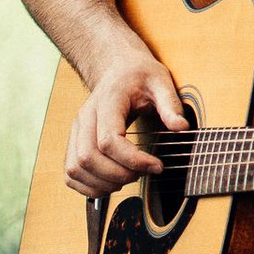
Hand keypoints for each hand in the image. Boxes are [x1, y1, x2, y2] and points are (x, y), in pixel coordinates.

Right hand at [64, 35, 186, 201]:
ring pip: (76, 167)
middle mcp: (85, 116)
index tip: (157, 165)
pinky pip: (71, 172)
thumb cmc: (139, 76)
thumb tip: (181, 128)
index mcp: (107, 101)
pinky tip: (110, 184)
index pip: (109, 140)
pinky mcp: (74, 142)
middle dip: (118, 175)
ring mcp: (76, 130)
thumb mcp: (161, 81)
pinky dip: (88, 185)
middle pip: (89, 157)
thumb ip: (171, 104)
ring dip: (102, 183)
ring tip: (128, 179)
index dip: (133, 160)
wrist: (119, 69)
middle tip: (143, 174)